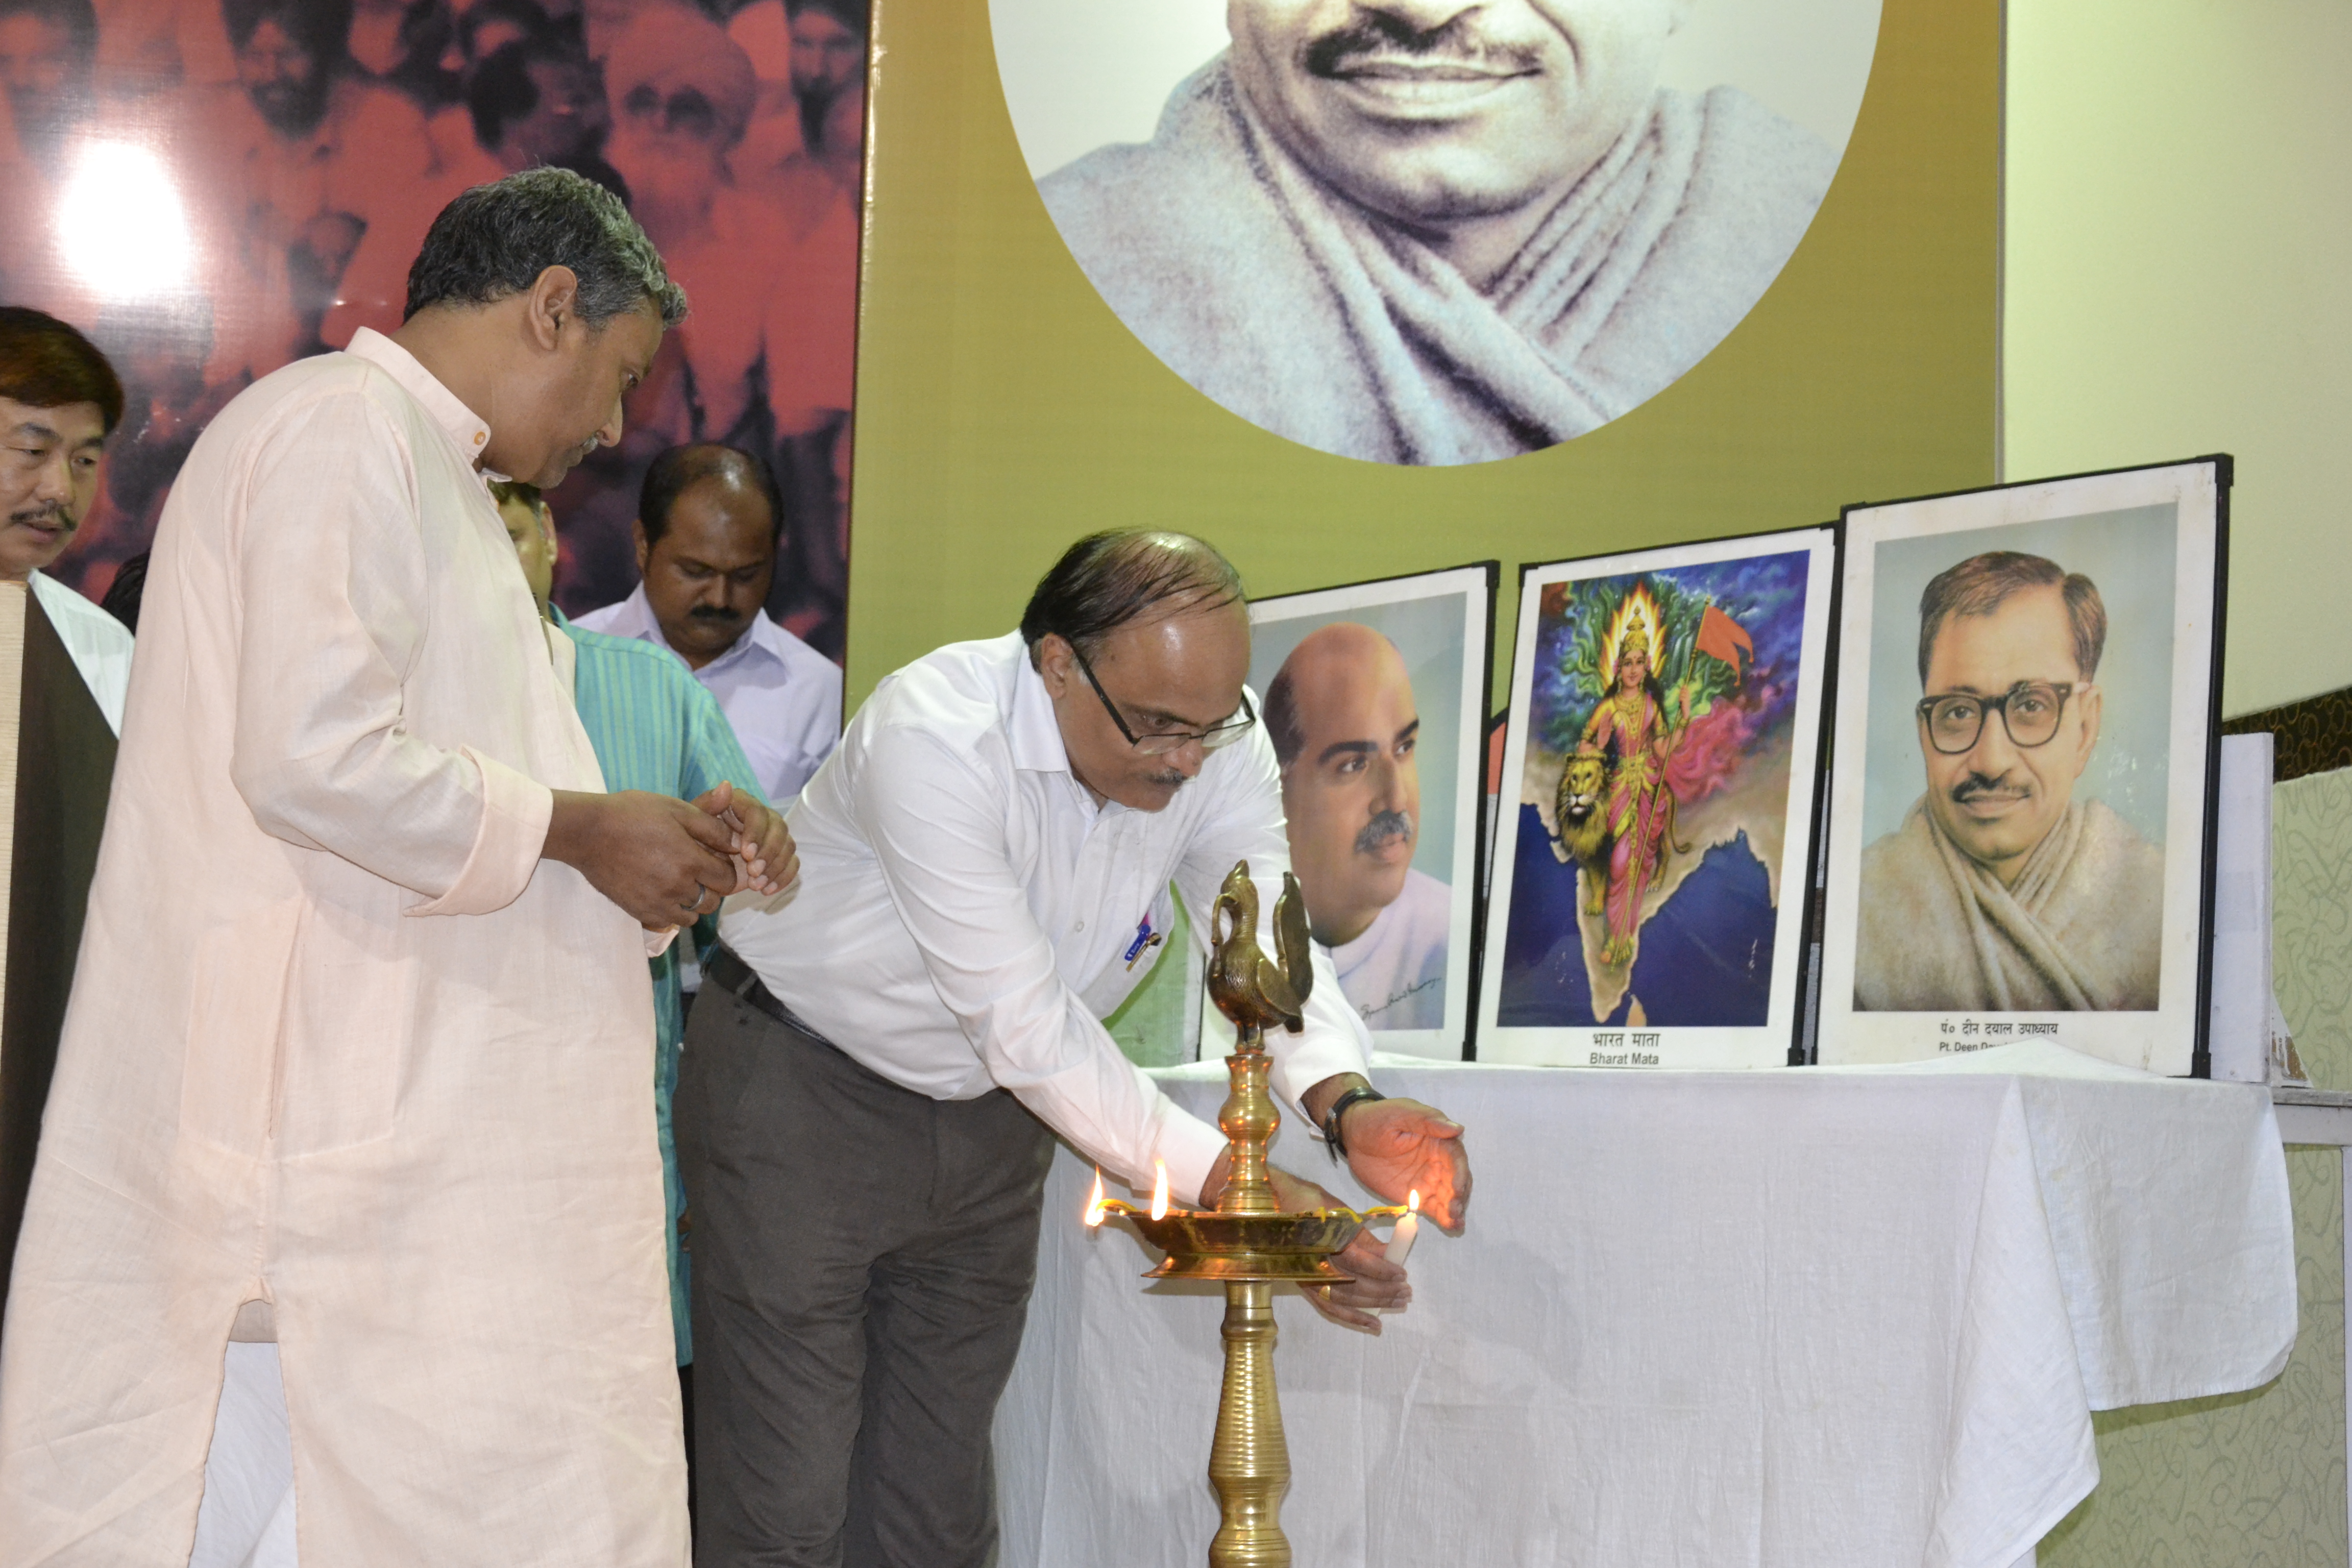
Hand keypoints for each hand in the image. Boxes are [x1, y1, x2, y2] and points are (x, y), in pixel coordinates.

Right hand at [544, 789, 743, 928]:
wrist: (588, 832)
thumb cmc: (632, 814)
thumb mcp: (677, 810)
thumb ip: (712, 828)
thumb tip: (738, 842)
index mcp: (689, 861)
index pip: (727, 880)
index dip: (726, 869)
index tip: (714, 859)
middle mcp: (676, 887)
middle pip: (712, 901)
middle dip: (712, 888)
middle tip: (698, 871)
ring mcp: (656, 903)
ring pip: (691, 916)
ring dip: (692, 902)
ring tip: (680, 882)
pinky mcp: (638, 912)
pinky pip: (667, 923)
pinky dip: (671, 912)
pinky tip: (662, 892)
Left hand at [693, 780, 797, 895]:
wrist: (696, 866)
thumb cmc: (691, 840)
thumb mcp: (693, 823)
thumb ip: (708, 805)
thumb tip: (726, 786)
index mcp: (742, 804)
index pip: (759, 812)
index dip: (757, 833)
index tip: (746, 854)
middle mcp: (761, 817)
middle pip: (779, 828)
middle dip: (769, 853)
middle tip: (753, 873)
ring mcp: (771, 837)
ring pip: (788, 846)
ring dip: (776, 867)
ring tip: (756, 885)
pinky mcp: (776, 857)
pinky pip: (792, 863)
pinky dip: (784, 877)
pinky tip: (767, 890)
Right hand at [1269, 1166, 1409, 1334]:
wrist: (1273, 1205)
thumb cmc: (1309, 1202)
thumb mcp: (1341, 1213)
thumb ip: (1365, 1238)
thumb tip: (1391, 1254)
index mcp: (1323, 1240)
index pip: (1358, 1262)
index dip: (1382, 1270)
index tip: (1402, 1273)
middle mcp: (1313, 1263)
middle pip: (1354, 1285)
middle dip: (1383, 1290)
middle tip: (1406, 1292)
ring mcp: (1307, 1277)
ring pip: (1345, 1299)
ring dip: (1374, 1305)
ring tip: (1398, 1304)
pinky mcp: (1304, 1286)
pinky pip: (1330, 1307)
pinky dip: (1352, 1317)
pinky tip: (1372, 1324)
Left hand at [1343, 1099, 1470, 1235]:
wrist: (1354, 1136)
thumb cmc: (1377, 1118)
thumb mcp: (1400, 1113)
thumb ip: (1427, 1120)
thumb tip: (1457, 1128)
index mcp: (1438, 1140)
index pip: (1455, 1157)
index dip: (1459, 1173)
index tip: (1457, 1188)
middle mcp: (1438, 1162)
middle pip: (1456, 1180)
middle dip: (1459, 1195)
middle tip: (1454, 1209)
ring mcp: (1428, 1180)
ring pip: (1448, 1196)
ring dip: (1455, 1210)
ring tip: (1455, 1223)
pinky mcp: (1417, 1196)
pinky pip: (1434, 1208)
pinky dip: (1444, 1218)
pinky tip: (1451, 1227)